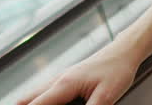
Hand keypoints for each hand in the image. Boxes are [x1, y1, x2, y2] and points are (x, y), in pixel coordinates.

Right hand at [14, 43, 140, 104]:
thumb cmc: (117, 70)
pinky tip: (45, 103)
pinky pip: (45, 93)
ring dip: (30, 104)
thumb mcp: (105, 97)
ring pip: (34, 95)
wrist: (124, 52)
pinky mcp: (66, 81)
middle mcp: (57, 80)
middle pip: (27, 99)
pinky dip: (40, 101)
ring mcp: (60, 79)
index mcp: (64, 84)